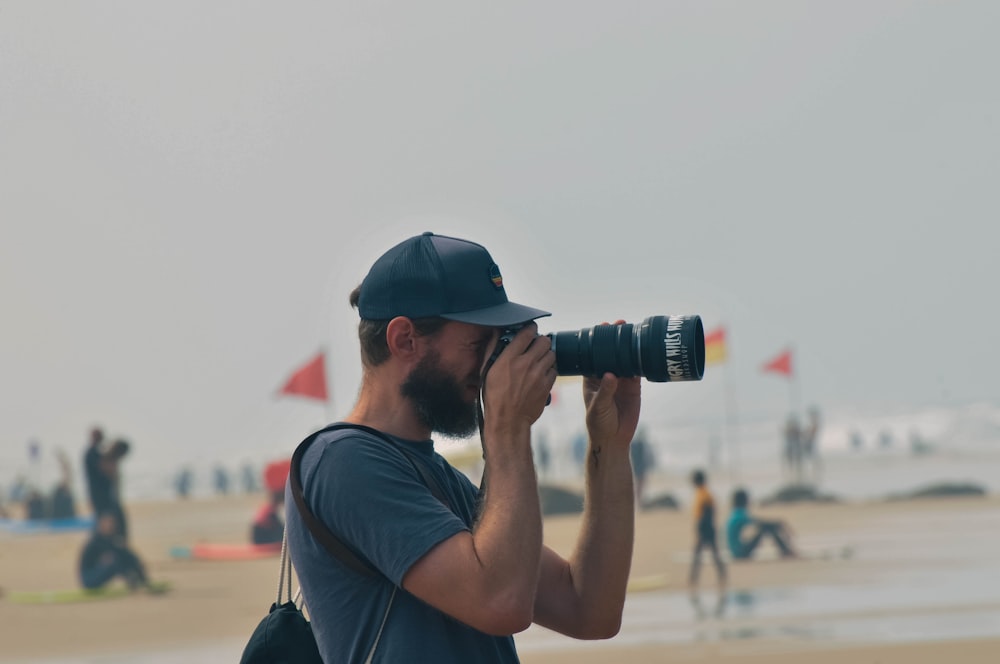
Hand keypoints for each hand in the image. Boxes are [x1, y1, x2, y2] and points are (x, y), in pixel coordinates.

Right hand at [482, 323, 556, 430]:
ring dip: (545, 355)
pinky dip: (549, 370)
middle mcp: (525, 364)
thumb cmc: (494, 397)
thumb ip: (493, 350)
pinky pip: (554, 370)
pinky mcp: (547, 385)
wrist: (508, 421)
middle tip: (535, 346)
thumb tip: (496, 334)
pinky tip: (540, 374)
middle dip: (540, 341)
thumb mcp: (487, 371)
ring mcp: (538, 375)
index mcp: (509, 358)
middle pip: (544, 340)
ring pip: (551, 354)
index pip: (526, 332)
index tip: (530, 330)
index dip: (530, 328)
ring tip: (538, 361)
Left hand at [582, 321, 641, 450]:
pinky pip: (638, 370)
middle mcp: (605, 376)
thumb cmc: (598, 423)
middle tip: (621, 323)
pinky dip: (642, 361)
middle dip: (615, 339)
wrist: (614, 439)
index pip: (593, 355)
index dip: (597, 341)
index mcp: (591, 378)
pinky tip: (646, 350)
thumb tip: (610, 374)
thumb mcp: (598, 407)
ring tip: (634, 332)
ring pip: (625, 359)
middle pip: (610, 353)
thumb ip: (604, 391)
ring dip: (629, 347)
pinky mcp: (634, 387)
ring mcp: (620, 381)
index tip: (602, 327)